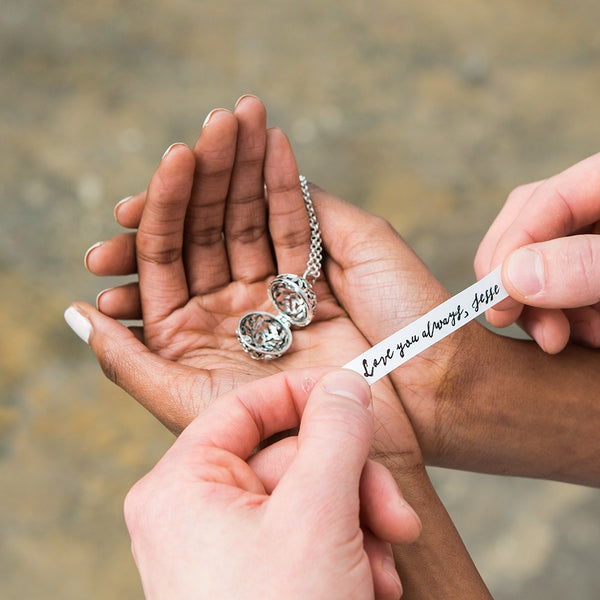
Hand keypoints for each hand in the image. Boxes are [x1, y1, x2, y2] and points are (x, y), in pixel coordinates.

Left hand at [71, 95, 454, 469]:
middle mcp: (232, 296)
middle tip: (199, 131)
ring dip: (240, 162)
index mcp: (196, 326)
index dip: (151, 220)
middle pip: (205, 224)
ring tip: (234, 116)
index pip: (162, 256)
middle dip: (202, 174)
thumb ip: (128, 364)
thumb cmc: (286, 433)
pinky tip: (270, 141)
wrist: (377, 434)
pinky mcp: (319, 265)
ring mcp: (275, 277)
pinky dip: (284, 180)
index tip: (135, 195)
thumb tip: (80, 312)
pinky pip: (298, 216)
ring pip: (249, 211)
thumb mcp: (191, 405)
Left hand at [124, 368, 420, 599]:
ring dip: (359, 522)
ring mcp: (228, 548)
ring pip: (311, 496)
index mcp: (183, 486)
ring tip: (380, 564)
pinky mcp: (259, 577)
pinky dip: (350, 551)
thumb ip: (335, 436)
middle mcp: (198, 512)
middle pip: (291, 456)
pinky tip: (368, 583)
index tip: (355, 393)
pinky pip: (312, 535)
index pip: (247, 407)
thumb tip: (345, 385)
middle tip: (392, 514)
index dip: (305, 395)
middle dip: (351, 481)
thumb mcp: (316, 517)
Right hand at [474, 152, 599, 352]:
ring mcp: (593, 232)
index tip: (498, 307)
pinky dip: (563, 312)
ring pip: (539, 259)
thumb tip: (511, 277)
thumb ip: (587, 263)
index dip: (509, 252)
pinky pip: (562, 280)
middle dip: (520, 285)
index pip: (539, 202)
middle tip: (536, 333)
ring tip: (566, 339)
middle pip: (528, 229)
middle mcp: (595, 202)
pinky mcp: (593, 262)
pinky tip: (583, 333)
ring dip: (541, 307)